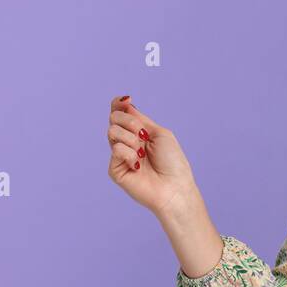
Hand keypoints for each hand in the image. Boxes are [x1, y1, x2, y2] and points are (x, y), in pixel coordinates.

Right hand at [106, 95, 198, 217]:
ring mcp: (119, 156)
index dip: (119, 104)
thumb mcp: (159, 133)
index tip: (127, 100)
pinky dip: (129, 154)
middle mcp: (127, 142)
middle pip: (114, 118)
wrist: (174, 186)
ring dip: (131, 139)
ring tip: (143, 153)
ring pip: (112, 131)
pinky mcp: (115, 169)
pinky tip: (138, 165)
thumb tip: (124, 103)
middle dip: (130, 122)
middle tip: (143, 135)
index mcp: (138, 132)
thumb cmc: (172, 161)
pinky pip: (116, 149)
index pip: (120, 112)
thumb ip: (139, 119)